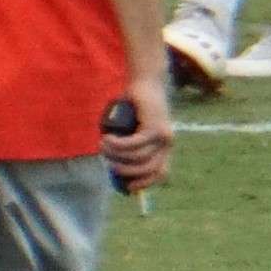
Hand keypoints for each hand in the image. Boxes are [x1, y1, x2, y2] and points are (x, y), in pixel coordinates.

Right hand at [101, 75, 173, 195]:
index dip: (143, 183)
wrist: (146, 83)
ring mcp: (162, 135)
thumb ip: (128, 150)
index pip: (160, 174)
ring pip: (137, 156)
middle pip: (146, 169)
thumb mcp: (132, 132)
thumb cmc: (135, 110)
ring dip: (116, 155)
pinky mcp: (154, 125)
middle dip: (124, 170)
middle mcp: (167, 143)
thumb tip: (115, 172)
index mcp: (165, 147)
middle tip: (107, 162)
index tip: (126, 186)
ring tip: (103, 145)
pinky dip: (117, 144)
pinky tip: (107, 139)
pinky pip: (134, 143)